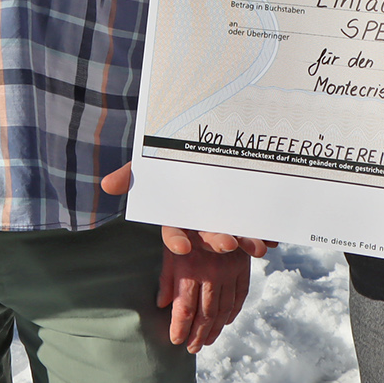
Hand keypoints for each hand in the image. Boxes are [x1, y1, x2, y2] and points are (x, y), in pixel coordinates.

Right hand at [100, 163, 274, 259]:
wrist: (206, 134)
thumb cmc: (171, 158)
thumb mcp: (151, 161)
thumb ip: (133, 172)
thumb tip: (107, 185)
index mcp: (178, 213)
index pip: (174, 231)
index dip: (177, 240)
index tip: (183, 248)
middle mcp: (201, 219)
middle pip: (208, 234)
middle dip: (218, 240)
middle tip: (227, 244)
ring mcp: (225, 215)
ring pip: (236, 233)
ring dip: (247, 242)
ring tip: (258, 247)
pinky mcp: (246, 211)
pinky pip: (258, 223)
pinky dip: (268, 229)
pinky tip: (277, 235)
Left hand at [158, 237, 251, 352]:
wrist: (212, 202)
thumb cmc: (184, 226)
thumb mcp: (169, 248)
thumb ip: (167, 278)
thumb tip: (161, 304)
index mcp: (189, 268)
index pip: (184, 307)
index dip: (180, 327)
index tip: (176, 341)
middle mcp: (210, 272)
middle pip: (205, 313)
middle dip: (198, 334)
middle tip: (192, 348)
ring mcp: (229, 270)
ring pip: (223, 309)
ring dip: (215, 329)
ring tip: (206, 342)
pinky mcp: (242, 266)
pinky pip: (240, 295)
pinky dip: (233, 312)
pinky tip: (226, 322)